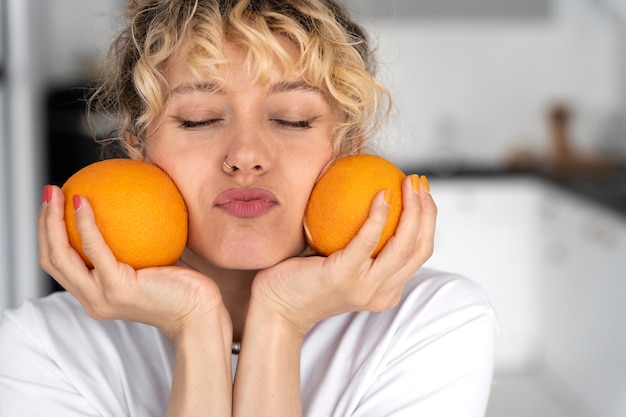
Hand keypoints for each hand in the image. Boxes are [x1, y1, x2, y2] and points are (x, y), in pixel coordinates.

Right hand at [38, 185, 229, 341]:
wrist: (198, 312)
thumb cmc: (181, 285)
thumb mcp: (151, 261)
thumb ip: (134, 243)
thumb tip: (130, 204)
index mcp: (95, 295)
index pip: (59, 265)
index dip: (48, 235)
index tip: (53, 204)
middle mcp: (91, 299)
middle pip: (51, 260)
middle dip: (43, 224)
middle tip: (48, 192)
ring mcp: (101, 297)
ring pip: (61, 257)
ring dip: (52, 221)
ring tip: (56, 192)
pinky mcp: (117, 289)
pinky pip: (96, 250)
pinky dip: (85, 224)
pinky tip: (83, 201)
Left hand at [251, 174, 435, 334]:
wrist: (276, 306)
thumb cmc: (303, 277)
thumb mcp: (340, 261)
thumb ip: (359, 241)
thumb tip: (372, 194)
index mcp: (386, 290)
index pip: (419, 252)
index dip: (428, 220)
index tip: (422, 192)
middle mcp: (382, 293)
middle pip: (419, 249)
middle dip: (427, 211)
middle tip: (418, 182)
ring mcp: (364, 288)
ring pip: (403, 247)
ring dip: (412, 210)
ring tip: (407, 183)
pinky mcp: (343, 278)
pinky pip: (367, 241)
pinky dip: (378, 216)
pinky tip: (380, 194)